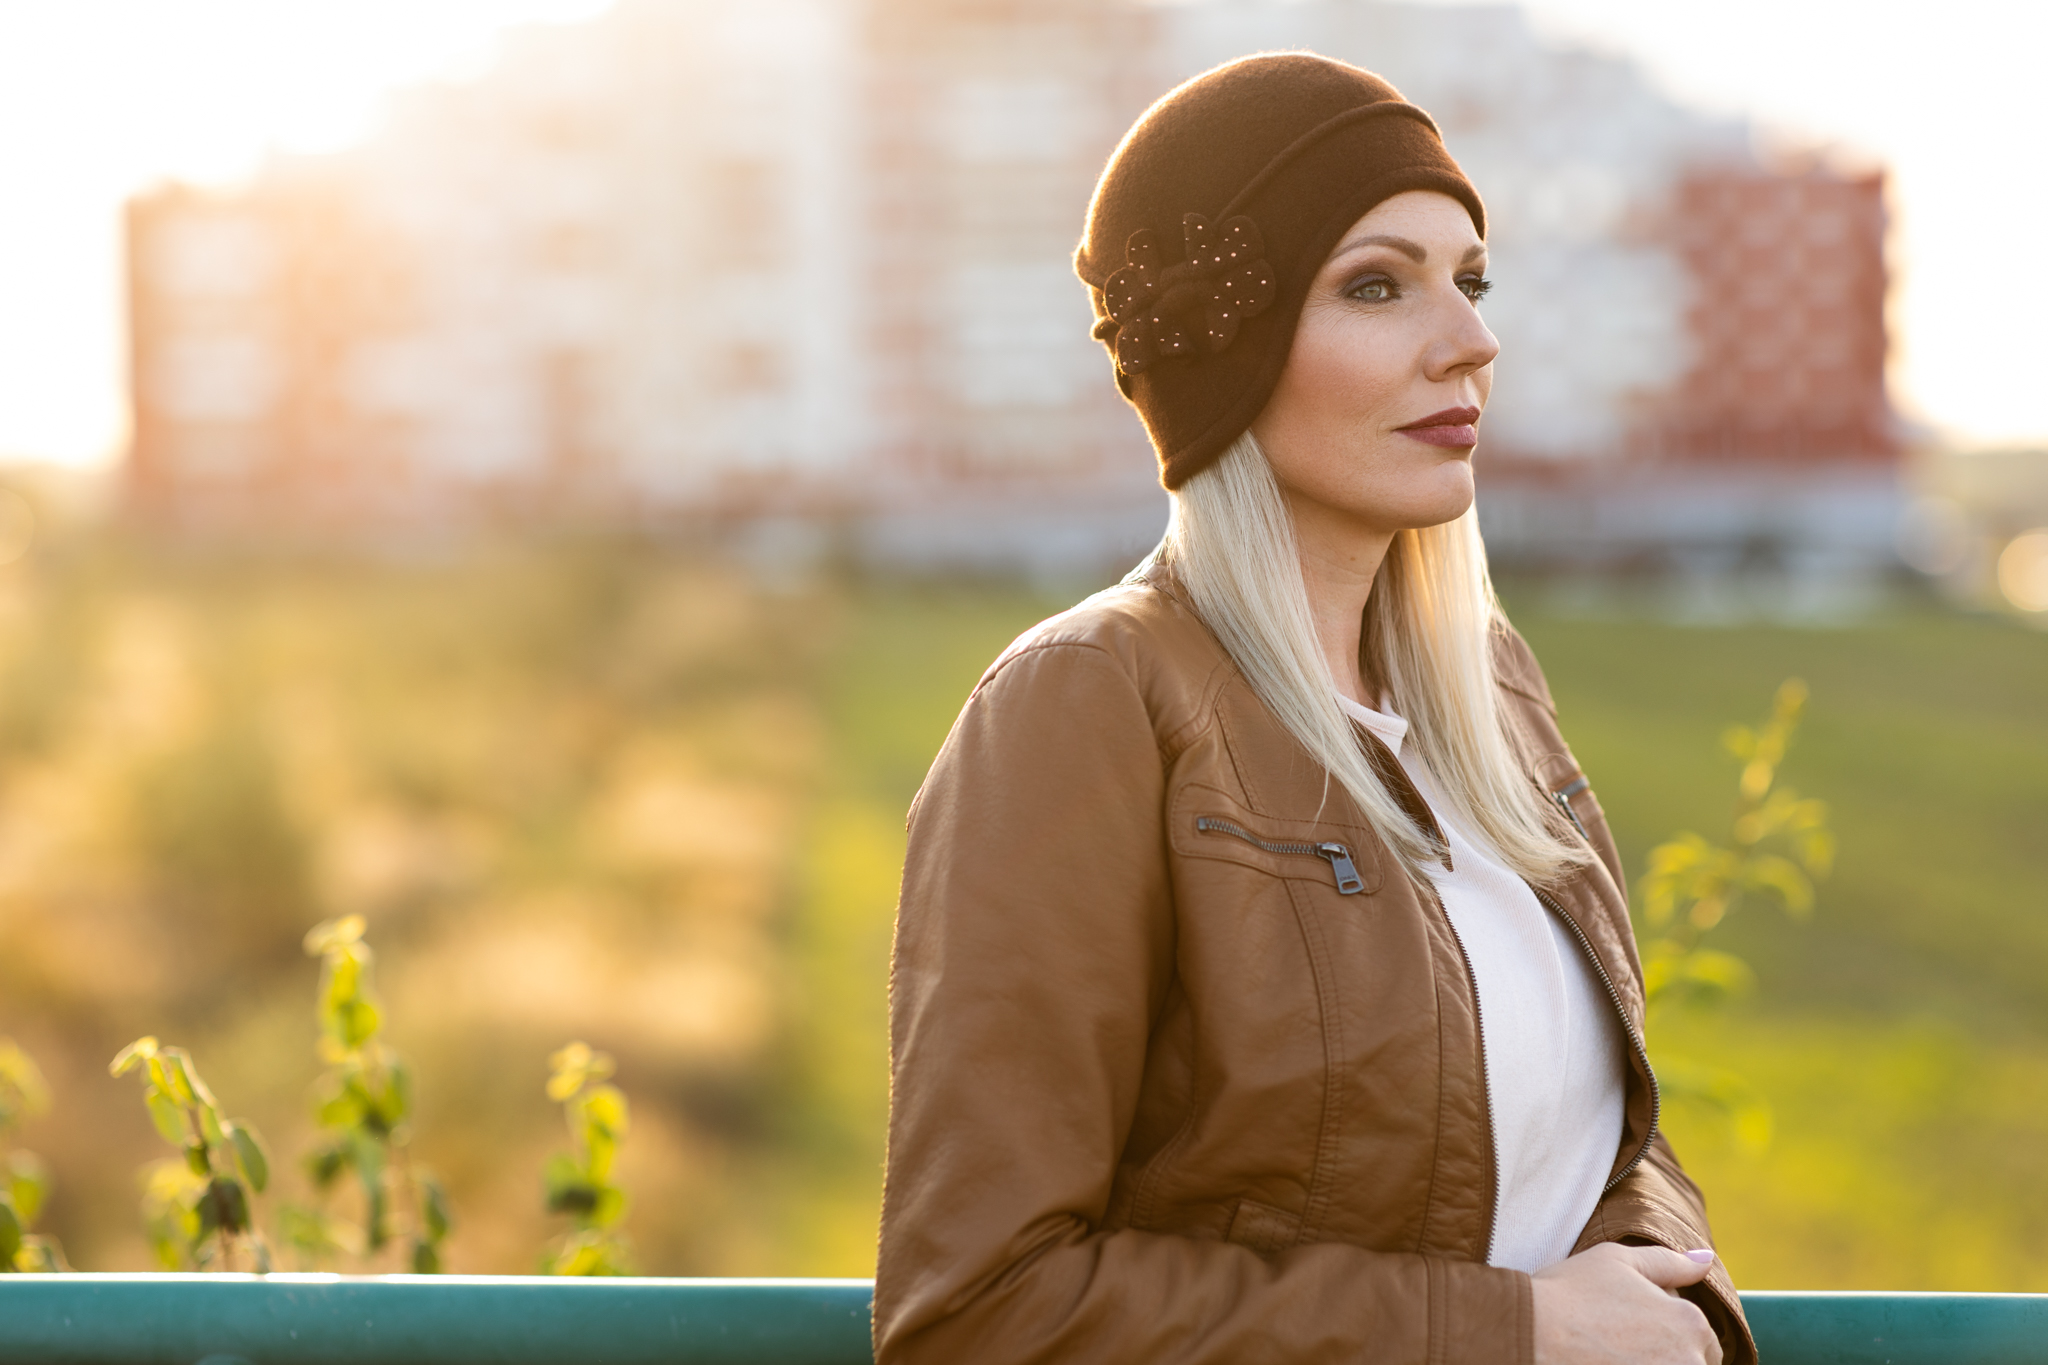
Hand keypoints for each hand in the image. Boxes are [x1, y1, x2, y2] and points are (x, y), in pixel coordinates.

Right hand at [1531, 1243, 1721, 1364]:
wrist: (1527, 1333)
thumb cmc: (1569, 1293)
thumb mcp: (1617, 1260)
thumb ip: (1669, 1262)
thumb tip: (1705, 1259)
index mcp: (1690, 1323)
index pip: (1703, 1341)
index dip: (1668, 1335)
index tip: (1631, 1333)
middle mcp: (1689, 1362)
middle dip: (1663, 1358)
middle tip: (1617, 1348)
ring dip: (1646, 1364)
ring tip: (1606, 1359)